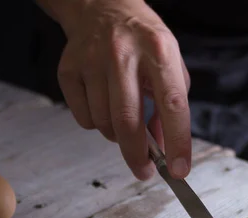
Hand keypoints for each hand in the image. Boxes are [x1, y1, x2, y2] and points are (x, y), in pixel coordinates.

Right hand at [56, 0, 190, 179]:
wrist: (103, 6)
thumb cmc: (144, 42)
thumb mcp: (171, 66)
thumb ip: (172, 108)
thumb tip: (165, 149)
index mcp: (159, 52)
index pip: (173, 106)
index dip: (177, 143)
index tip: (179, 170)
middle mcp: (124, 54)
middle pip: (128, 121)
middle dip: (138, 156)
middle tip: (145, 171)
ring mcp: (92, 61)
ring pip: (104, 124)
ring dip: (118, 137)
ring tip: (125, 121)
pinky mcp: (68, 69)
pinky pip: (84, 118)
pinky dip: (97, 123)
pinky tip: (104, 105)